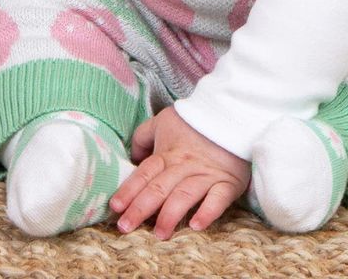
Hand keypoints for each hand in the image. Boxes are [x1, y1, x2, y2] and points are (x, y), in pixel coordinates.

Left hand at [109, 107, 249, 239]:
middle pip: (160, 187)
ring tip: (159, 234)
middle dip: (141, 208)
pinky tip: (196, 225)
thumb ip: (143, 137)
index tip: (115, 207)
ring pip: (185, 195)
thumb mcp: (163, 121)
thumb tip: (131, 158)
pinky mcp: (228, 182)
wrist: (232, 113)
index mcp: (167, 153)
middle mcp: (184, 165)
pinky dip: (208, 212)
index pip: (145, 173)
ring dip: (171, 214)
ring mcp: (206, 174)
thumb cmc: (193, 121)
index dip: (129, 189)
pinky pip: (218, 198)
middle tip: (126, 228)